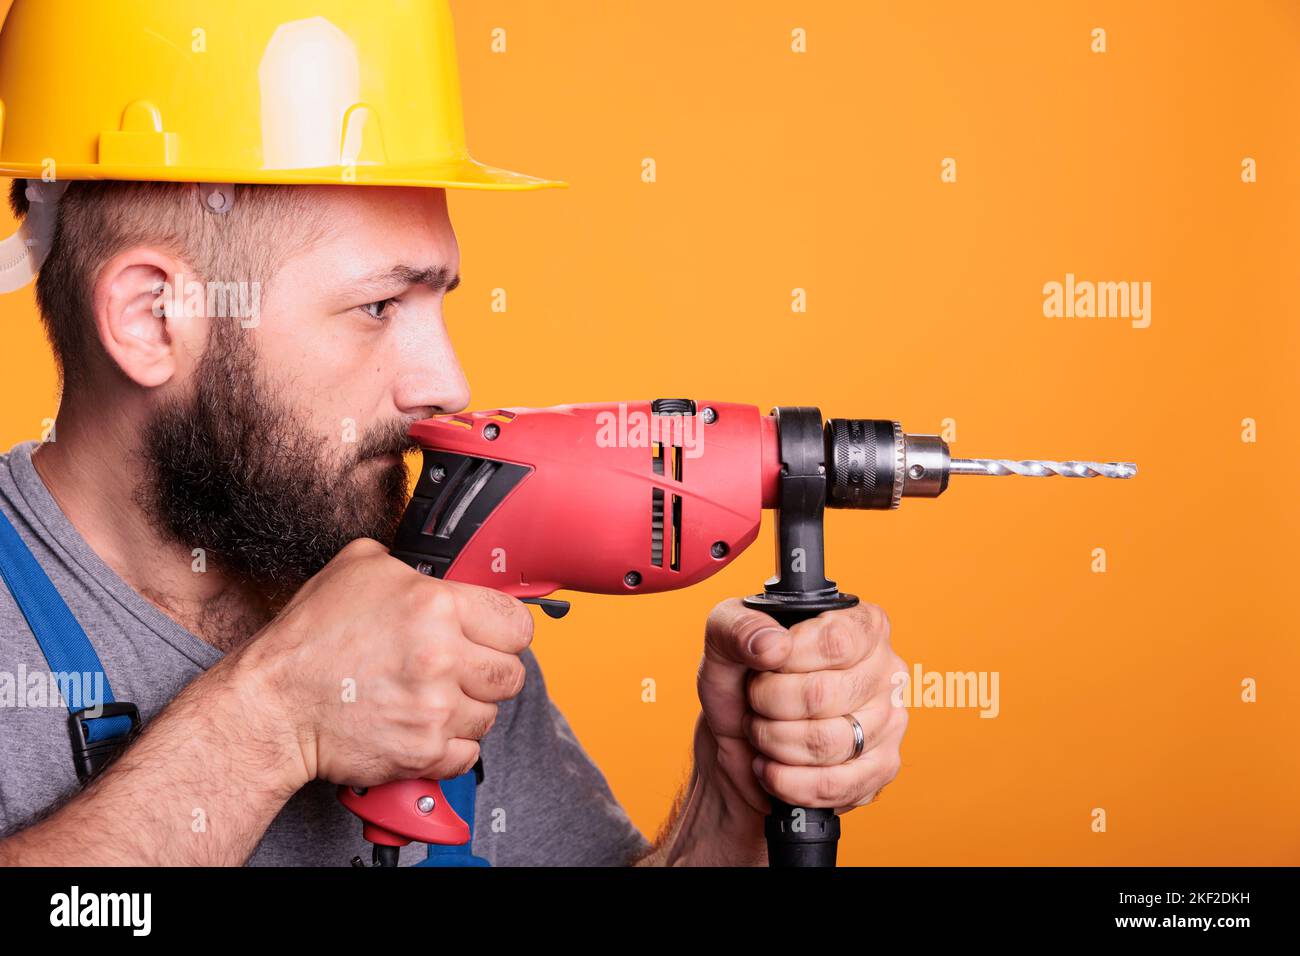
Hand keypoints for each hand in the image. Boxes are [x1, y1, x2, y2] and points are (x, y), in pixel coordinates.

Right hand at [236, 538, 533, 789]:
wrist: (272, 706)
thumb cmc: (308, 639)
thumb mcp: (356, 569)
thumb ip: (409, 567)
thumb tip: (441, 574)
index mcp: (436, 607)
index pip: (518, 624)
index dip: (506, 631)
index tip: (493, 637)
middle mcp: (442, 658)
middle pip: (512, 674)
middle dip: (491, 672)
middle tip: (461, 670)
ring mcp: (435, 709)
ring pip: (490, 716)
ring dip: (467, 710)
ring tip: (430, 698)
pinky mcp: (423, 752)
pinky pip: (468, 754)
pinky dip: (451, 746)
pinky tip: (423, 727)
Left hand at [697, 599, 907, 824]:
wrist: (735, 744)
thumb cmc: (738, 684)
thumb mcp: (722, 641)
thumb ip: (738, 627)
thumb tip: (773, 645)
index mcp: (859, 624)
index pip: (836, 641)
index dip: (788, 659)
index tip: (764, 665)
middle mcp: (884, 669)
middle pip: (825, 694)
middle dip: (769, 703)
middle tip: (755, 702)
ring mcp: (888, 721)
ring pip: (829, 742)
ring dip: (775, 742)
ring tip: (762, 732)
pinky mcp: (880, 768)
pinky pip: (835, 784)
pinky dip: (788, 781)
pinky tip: (770, 768)